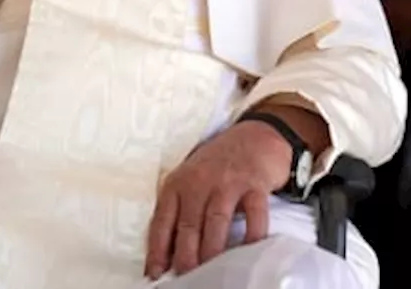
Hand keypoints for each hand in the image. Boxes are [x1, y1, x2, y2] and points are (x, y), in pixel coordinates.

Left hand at [144, 120, 290, 278]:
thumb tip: (168, 254)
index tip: (156, 273)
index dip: (157, 249)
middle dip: (185, 256)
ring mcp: (228, 182)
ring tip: (211, 273)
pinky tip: (249, 252)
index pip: (162, 221)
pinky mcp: (254, 184)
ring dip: (212, 250)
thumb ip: (180, 211)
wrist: (255, 136)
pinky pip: (254, 214)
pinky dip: (252, 235)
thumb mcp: (191, 181)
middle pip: (188, 225)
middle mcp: (199, 181)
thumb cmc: (218, 165)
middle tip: (185, 279)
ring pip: (215, 221)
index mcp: (177, 183)